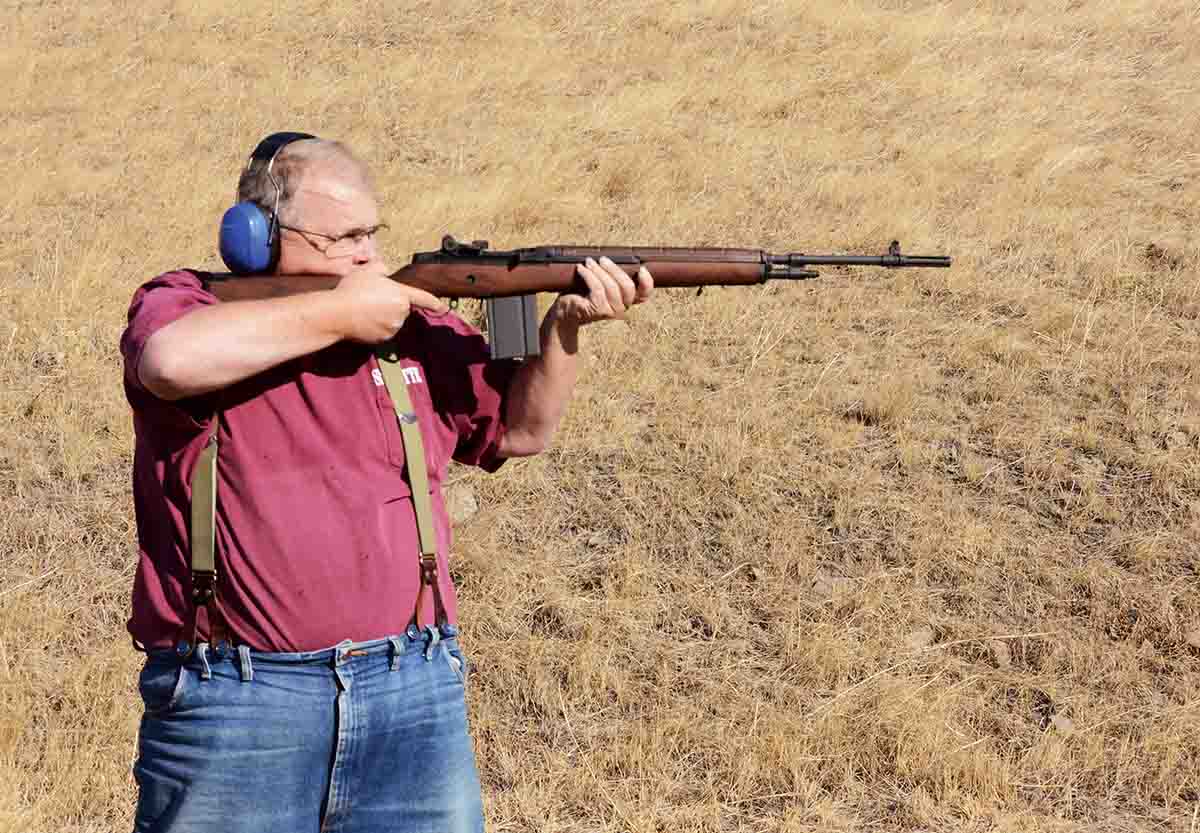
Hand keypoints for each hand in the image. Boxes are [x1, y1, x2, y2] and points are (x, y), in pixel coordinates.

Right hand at [332, 261, 447, 343]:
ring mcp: (393, 328)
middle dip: (390, 303)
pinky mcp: (383, 339)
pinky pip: (384, 331)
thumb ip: (381, 268)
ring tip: (364, 309)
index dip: (435, 303)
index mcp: (401, 294)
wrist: (337, 314)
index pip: (423, 298)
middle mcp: (401, 312)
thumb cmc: (352, 290)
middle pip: (401, 308)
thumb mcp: (367, 271)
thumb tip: (385, 272)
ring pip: (393, 321)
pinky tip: (363, 320)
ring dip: (383, 316)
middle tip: (370, 298)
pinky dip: (376, 327)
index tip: (444, 308)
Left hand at [554, 257, 653, 327]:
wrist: (565, 313)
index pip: (644, 295)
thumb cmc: (582, 295)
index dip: (647, 282)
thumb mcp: (600, 285)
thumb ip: (610, 276)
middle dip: (614, 269)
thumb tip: (611, 257)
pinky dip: (588, 275)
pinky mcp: (597, 309)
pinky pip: (596, 288)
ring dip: (599, 270)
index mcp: (626, 302)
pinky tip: (580, 269)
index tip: (641, 268)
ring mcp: (610, 311)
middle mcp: (621, 309)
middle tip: (603, 259)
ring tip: (589, 262)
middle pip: (628, 287)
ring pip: (611, 286)